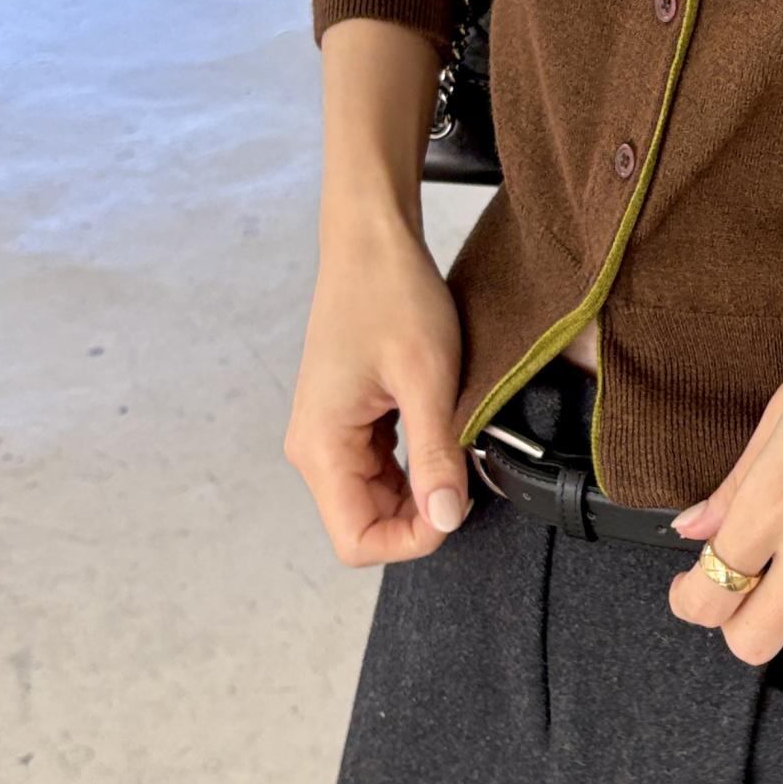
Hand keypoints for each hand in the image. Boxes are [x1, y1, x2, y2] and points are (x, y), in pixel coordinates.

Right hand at [285, 213, 469, 565]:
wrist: (371, 242)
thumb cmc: (391, 295)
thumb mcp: (428, 378)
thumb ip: (436, 455)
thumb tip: (445, 520)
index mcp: (321, 446)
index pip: (357, 541)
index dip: (412, 539)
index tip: (457, 505)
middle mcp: (314, 448)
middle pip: (367, 524)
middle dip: (421, 514)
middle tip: (467, 473)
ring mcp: (328, 435)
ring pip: (377, 498)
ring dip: (421, 486)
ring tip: (456, 443)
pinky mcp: (347, 420)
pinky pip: (381, 467)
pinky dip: (415, 462)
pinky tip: (441, 430)